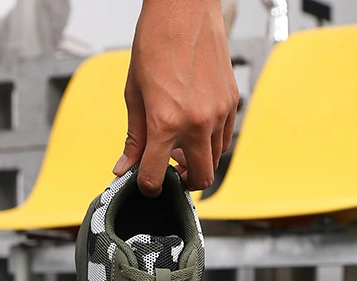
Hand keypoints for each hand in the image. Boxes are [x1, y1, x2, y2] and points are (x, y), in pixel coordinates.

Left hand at [114, 0, 239, 196]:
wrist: (184, 9)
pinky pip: (225, 138)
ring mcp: (218, 114)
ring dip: (199, 162)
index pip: (155, 176)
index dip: (148, 186)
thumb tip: (124, 167)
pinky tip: (197, 130)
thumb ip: (133, 137)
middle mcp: (196, 123)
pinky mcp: (232, 103)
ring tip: (182, 147)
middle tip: (172, 172)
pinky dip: (212, 143)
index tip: (146, 184)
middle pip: (200, 179)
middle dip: (185, 183)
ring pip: (215, 160)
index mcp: (165, 123)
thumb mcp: (134, 94)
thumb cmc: (155, 43)